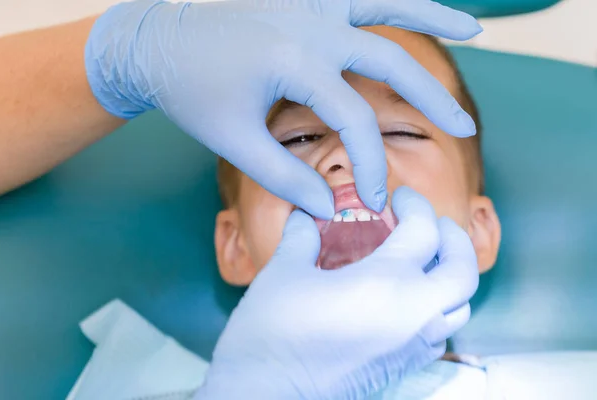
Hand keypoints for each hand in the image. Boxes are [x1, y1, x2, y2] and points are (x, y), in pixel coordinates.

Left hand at [85, 0, 480, 217]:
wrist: (156, 43)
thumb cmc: (192, 94)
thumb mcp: (234, 142)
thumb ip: (284, 176)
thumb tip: (327, 208)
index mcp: (295, 60)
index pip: (356, 118)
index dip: (371, 163)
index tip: (375, 200)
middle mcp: (312, 22)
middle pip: (390, 60)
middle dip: (431, 98)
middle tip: (463, 127)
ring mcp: (309, 2)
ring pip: (386, 4)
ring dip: (432, 16)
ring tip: (474, 30)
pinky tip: (414, 5)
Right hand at [196, 187, 478, 398]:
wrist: (266, 392)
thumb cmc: (272, 331)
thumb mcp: (283, 272)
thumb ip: (301, 237)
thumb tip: (305, 216)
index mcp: (386, 282)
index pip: (425, 231)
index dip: (416, 205)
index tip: (399, 197)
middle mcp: (412, 313)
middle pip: (463, 271)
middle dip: (455, 240)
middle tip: (433, 224)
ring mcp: (412, 344)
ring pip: (460, 306)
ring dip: (450, 276)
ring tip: (426, 261)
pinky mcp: (404, 366)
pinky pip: (440, 333)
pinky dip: (438, 308)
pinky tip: (408, 300)